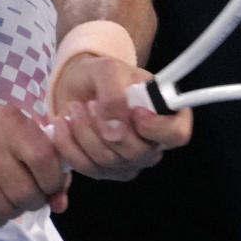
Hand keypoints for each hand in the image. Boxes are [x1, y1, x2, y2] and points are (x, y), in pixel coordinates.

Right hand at [0, 102, 70, 225]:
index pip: (44, 159)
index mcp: (8, 119)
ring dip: (15, 211)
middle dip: (34, 201)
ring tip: (9, 198)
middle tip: (29, 195)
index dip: (54, 180)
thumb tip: (61, 203)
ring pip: (6, 209)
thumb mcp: (14, 130)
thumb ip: (44, 160)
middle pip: (25, 192)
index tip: (50, 184)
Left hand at [47, 53, 192, 180]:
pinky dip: (69, 145)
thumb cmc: (102, 75)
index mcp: (166, 114)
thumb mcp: (109, 69)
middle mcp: (153, 143)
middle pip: (137, 152)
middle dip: (106, 127)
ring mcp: (130, 161)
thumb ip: (115, 94)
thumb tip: (114, 131)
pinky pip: (87, 168)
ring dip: (84, 132)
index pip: (177, 133)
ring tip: (74, 109)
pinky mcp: (105, 171)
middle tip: (90, 104)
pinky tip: (63, 125)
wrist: (79, 86)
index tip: (134, 111)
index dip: (157, 127)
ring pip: (108, 161)